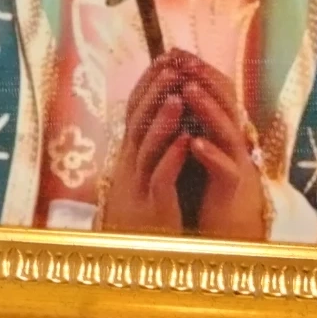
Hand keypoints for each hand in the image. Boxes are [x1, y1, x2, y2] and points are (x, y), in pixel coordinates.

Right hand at [102, 53, 190, 235]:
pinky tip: (188, 141)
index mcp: (129, 155)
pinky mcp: (154, 208)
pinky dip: (173, 157)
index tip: (163, 57)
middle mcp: (130, 166)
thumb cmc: (144, 213)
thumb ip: (149, 144)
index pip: (134, 111)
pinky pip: (161, 179)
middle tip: (169, 65)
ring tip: (178, 96)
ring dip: (163, 120)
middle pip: (138, 121)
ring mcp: (139, 186)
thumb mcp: (141, 174)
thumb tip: (157, 110)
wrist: (133, 260)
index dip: (147, 83)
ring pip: (148, 147)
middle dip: (154, 92)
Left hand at [181, 60, 265, 241]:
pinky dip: (211, 155)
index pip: (217, 90)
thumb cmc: (211, 182)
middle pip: (225, 102)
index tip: (174, 51)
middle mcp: (234, 139)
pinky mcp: (233, 188)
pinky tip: (195, 144)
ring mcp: (237, 162)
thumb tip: (173, 83)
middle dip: (204, 79)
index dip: (198, 69)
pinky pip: (225, 169)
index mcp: (224, 127)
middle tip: (184, 60)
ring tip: (189, 90)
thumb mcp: (203, 143)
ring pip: (226, 131)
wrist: (231, 226)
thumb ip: (194, 117)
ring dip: (208, 109)